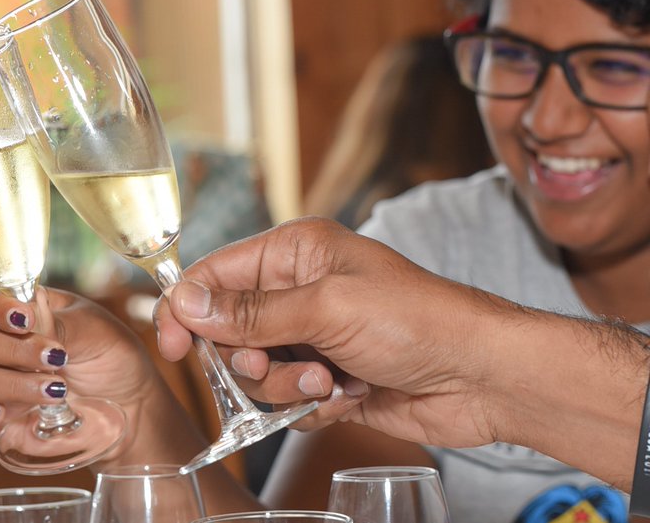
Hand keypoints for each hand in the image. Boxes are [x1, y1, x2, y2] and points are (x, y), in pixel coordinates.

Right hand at [0, 286, 175, 463]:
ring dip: (12, 384)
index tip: (26, 321)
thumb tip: (30, 318)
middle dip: (14, 350)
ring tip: (56, 391)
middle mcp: (4, 347)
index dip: (0, 309)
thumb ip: (59, 324)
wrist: (133, 408)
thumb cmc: (114, 359)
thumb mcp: (96, 331)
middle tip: (56, 360)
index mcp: (26, 314)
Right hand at [154, 217, 500, 448]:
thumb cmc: (417, 321)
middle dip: (251, 358)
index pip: (214, 276)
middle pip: (229, 331)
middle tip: (276, 365)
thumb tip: (187, 303)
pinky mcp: (329, 379)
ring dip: (288, 385)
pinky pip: (287, 402)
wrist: (482, 377)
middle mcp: (298, 291)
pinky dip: (313, 405)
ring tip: (331, 380)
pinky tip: (351, 392)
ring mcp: (314, 337)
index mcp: (294, 253)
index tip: (175, 346)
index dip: (188, 309)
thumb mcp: (326, 308)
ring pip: (257, 373)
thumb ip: (251, 311)